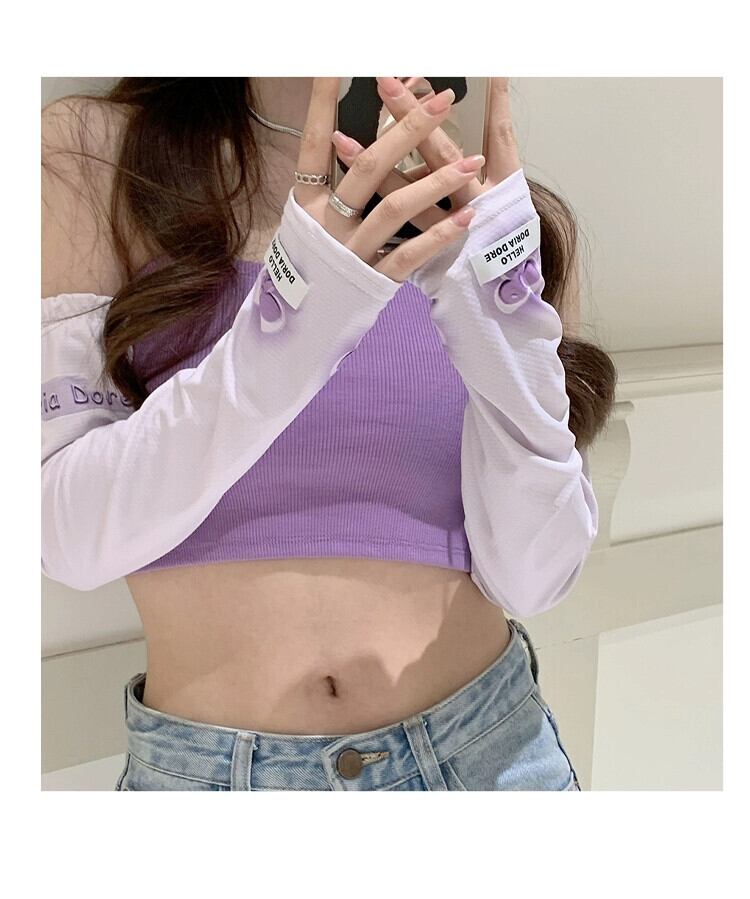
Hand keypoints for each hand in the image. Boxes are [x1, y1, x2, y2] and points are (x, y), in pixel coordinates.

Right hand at [294, 78, 485, 282]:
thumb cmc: (313, 262)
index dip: (320, 102)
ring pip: (393, 210)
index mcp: (306, 202)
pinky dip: (438, 236)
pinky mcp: (372, 279)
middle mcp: (327, 223)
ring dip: (436, 183)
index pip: (312, 142)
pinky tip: (465, 219)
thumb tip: (363, 142)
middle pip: (368, 168)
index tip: (336, 64)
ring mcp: (351, 252)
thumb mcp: (309, 220)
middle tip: (444, 100)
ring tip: (473, 162)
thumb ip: (332, 185)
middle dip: (408, 129)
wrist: (303, 320)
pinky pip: (408, 255)